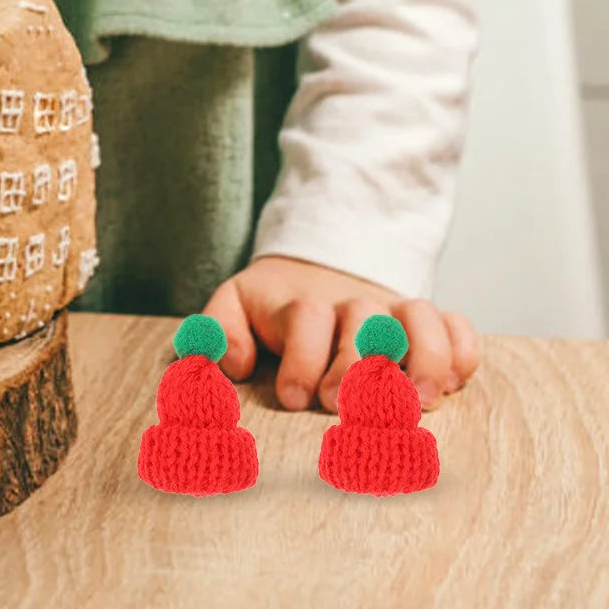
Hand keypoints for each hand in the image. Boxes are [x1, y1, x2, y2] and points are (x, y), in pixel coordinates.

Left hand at [201, 254, 481, 413]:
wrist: (313, 275)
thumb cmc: (271, 309)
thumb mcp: (233, 308)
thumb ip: (219, 330)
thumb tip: (228, 361)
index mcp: (300, 303)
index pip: (307, 317)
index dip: (303, 358)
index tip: (294, 398)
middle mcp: (352, 305)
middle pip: (366, 320)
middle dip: (358, 367)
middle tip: (346, 406)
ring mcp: (393, 313)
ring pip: (420, 318)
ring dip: (423, 358)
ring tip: (416, 401)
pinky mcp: (426, 326)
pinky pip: (458, 327)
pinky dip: (462, 351)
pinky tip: (452, 384)